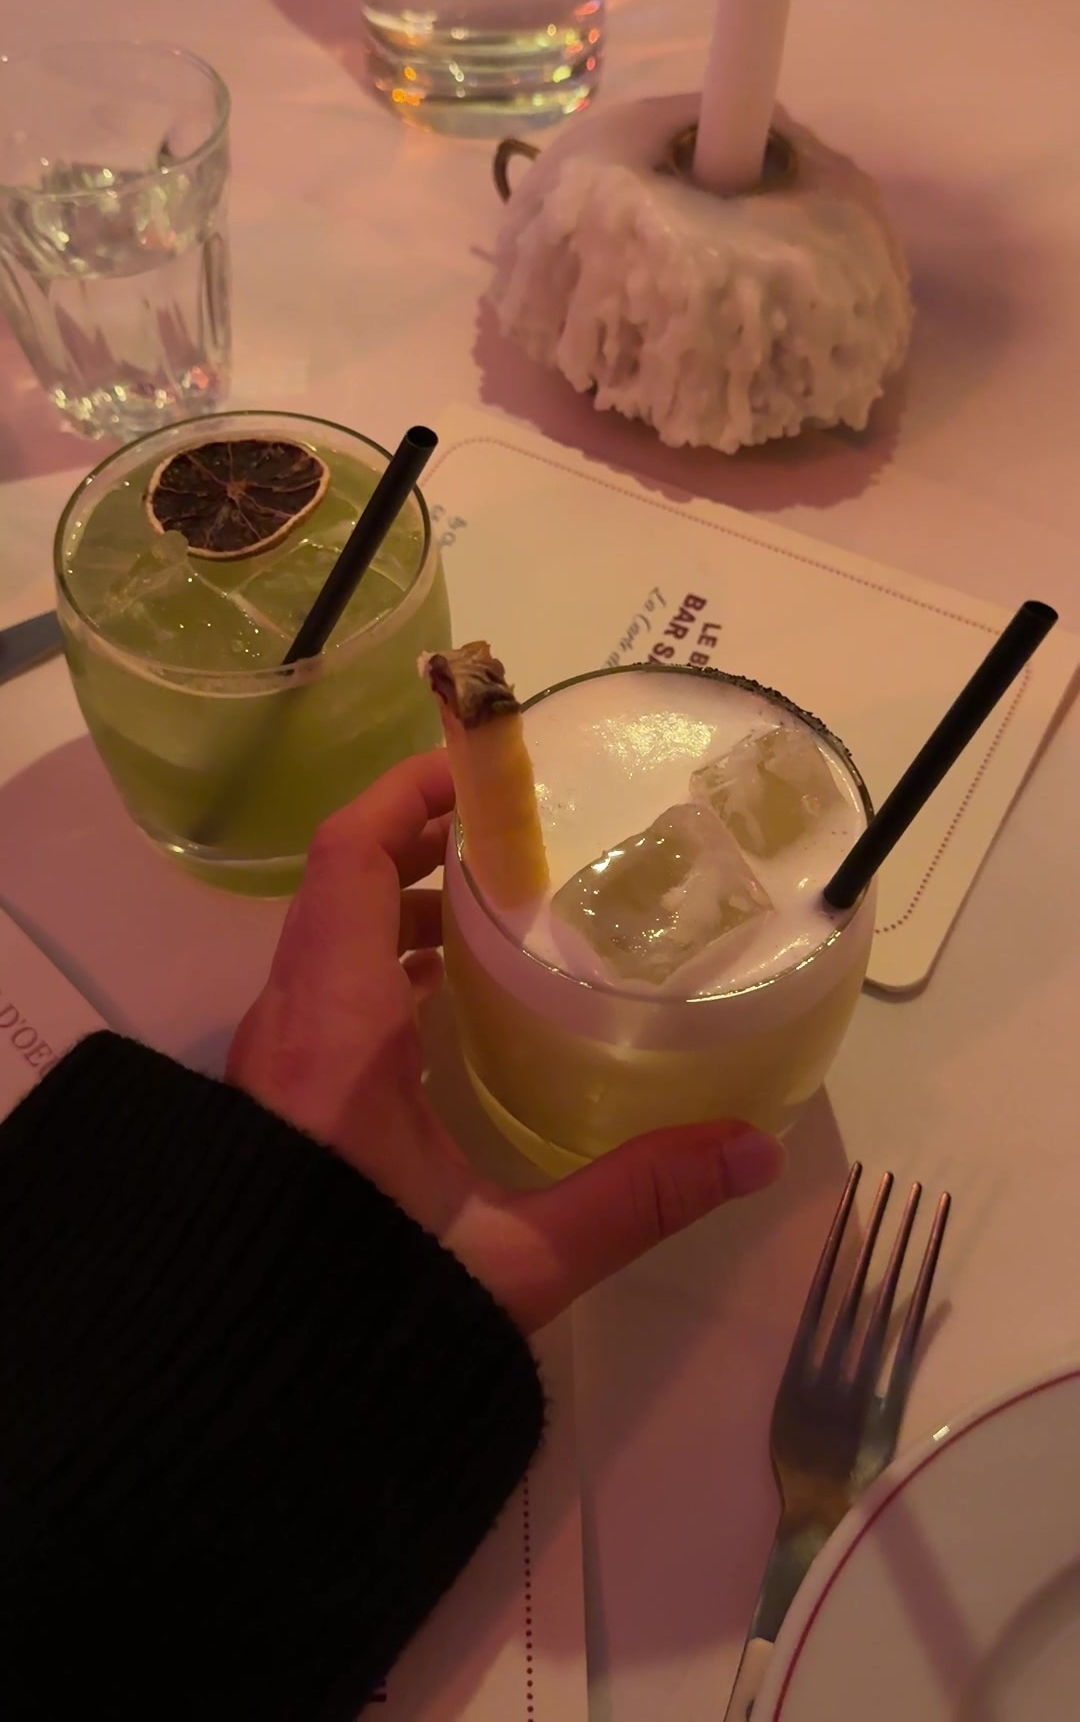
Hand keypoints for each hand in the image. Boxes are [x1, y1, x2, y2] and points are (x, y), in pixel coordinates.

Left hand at [227, 751, 783, 1333]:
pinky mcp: (274, 1101)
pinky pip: (326, 991)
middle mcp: (288, 1027)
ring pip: (330, 940)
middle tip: (525, 833)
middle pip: (343, 885)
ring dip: (405, 904)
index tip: (486, 765)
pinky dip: (385, 963)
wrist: (241, 1401)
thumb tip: (756, 1152)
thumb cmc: (367, 1307)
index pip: (349, 859)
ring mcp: (272, 1063)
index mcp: (334, 1031)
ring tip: (502, 904)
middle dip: (428, 842)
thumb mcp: (515, 1256)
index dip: (409, 793)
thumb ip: (637, 1196)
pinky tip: (454, 1002)